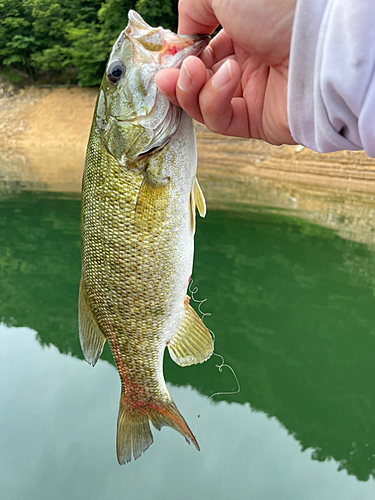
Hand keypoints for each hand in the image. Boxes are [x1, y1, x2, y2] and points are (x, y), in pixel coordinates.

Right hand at [156, 0, 296, 144]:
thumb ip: (192, 9)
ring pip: (204, 106)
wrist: (318, 37)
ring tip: (195, 72)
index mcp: (240, 31)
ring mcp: (252, 93)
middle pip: (197, 84)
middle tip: (166, 75)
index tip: (164, 59)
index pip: (199, 53)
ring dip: (190, 91)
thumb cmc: (275, 5)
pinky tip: (226, 77)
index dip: (178, 59)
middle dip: (177, 80)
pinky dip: (214, 101)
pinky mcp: (259, 121)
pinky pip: (223, 120)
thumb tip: (183, 38)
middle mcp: (246, 63)